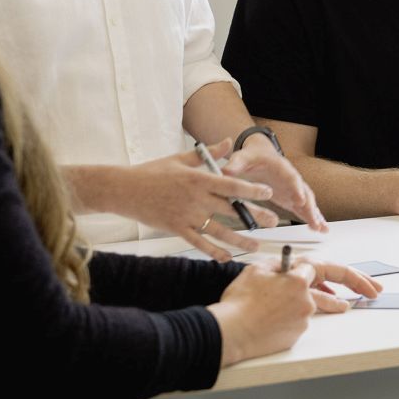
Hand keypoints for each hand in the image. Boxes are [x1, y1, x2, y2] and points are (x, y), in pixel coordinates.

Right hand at [114, 141, 278, 260]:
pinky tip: (227, 256)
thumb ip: (208, 153)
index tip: (269, 194)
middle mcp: (196, 199)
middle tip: (274, 221)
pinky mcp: (177, 229)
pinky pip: (200, 243)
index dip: (252, 190)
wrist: (124, 189)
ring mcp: (187, 216)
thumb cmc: (152, 172)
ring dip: (240, 239)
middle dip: (255, 216)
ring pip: (220, 231)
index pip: (231, 185)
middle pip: (231, 210)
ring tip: (257, 245)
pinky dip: (214, 251)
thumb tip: (229, 142)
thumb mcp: (181, 158)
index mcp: (198, 179)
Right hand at [206, 257, 384, 364]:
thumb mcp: (256, 271)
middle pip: (334, 292)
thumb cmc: (239, 301)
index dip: (337, 271)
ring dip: (327, 304)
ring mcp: (303, 319)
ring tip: (345, 305)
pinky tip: (276, 318)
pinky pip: (299, 322)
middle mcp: (305, 299)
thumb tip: (289, 267)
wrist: (231, 331)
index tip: (359, 278)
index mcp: (297, 278)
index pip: (323, 269)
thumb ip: (278, 266)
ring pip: (313, 307)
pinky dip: (292, 318)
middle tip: (374, 290)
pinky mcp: (297, 335)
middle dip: (359, 287)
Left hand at [225, 135, 328, 231]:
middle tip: (315, 220)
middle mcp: (291, 178)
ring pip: (307, 202)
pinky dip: (311, 218)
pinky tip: (319, 228)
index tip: (300, 200)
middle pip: (304, 192)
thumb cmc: (253, 156)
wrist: (261, 153)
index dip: (297, 189)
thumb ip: (236, 164)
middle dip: (311, 207)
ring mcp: (293, 189)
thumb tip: (225, 171)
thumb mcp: (242, 157)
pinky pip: (303, 208)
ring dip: (315, 215)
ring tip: (322, 229)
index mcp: (281, 167)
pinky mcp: (291, 197)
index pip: (292, 178)